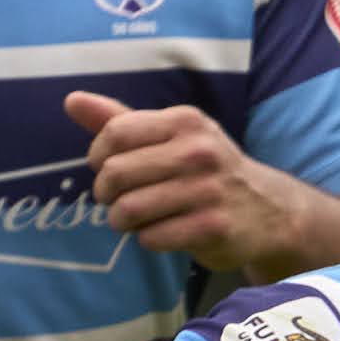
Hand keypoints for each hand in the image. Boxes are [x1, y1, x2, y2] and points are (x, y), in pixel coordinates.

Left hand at [64, 93, 311, 277]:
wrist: (268, 209)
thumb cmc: (207, 170)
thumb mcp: (172, 136)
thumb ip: (121, 120)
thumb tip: (71, 101)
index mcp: (185, 121)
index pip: (115, 134)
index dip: (98, 156)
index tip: (107, 167)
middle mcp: (198, 152)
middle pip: (115, 174)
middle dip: (107, 193)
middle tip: (118, 199)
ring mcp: (207, 191)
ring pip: (128, 210)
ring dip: (123, 221)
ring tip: (136, 219)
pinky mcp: (212, 228)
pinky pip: (151, 238)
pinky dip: (148, 239)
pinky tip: (164, 232)